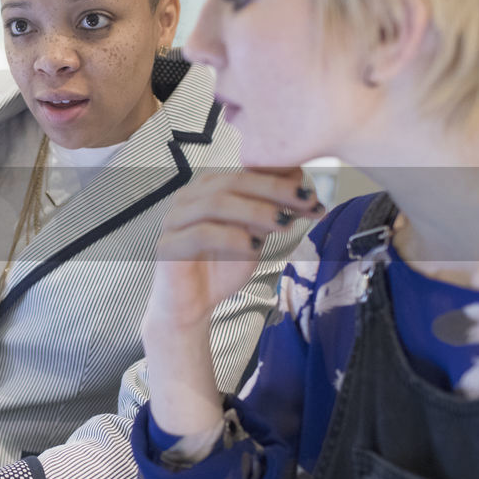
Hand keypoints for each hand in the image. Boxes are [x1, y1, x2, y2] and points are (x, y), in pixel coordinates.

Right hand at [146, 167, 320, 329]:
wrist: (192, 306)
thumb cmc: (221, 267)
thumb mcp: (254, 236)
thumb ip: (270, 213)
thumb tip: (304, 191)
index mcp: (207, 189)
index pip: (244, 172)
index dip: (279, 179)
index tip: (311, 194)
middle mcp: (187, 198)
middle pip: (232, 182)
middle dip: (273, 190)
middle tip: (305, 201)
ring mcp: (174, 220)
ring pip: (216, 203)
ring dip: (255, 211)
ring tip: (284, 223)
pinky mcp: (167, 245)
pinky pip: (201, 234)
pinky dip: (232, 237)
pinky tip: (255, 246)